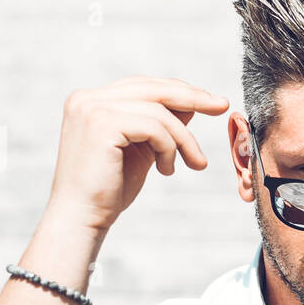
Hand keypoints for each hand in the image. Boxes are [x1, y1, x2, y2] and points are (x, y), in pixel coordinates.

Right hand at [46, 75, 228, 232]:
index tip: (210, 100)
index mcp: (92, 101)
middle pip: (153, 88)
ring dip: (183, 139)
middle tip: (221, 106)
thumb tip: (190, 104)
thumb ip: (159, 125)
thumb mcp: (141, 150)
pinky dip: (170, 147)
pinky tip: (166, 169)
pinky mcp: (101, 124)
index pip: (144, 86)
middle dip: (192, 97)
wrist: (82, 218)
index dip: (178, 91)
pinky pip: (154, 127)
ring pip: (159, 112)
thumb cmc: (109, 190)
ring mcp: (92, 109)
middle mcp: (88, 98)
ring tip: (191, 163)